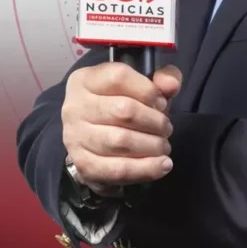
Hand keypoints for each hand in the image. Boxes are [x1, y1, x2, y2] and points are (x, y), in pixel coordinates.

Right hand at [61, 61, 181, 187]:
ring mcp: (75, 137)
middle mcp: (75, 106)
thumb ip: (164, 77)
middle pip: (123, 110)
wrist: (97, 136)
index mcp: (86, 79)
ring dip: (151, 145)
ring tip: (164, 146)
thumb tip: (171, 85)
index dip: (148, 90)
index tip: (162, 102)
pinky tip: (162, 165)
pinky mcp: (83, 165)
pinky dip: (145, 169)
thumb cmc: (125, 103)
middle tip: (166, 128)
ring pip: (120, 141)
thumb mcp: (145, 84)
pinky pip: (117, 170)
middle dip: (154, 121)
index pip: (119, 77)